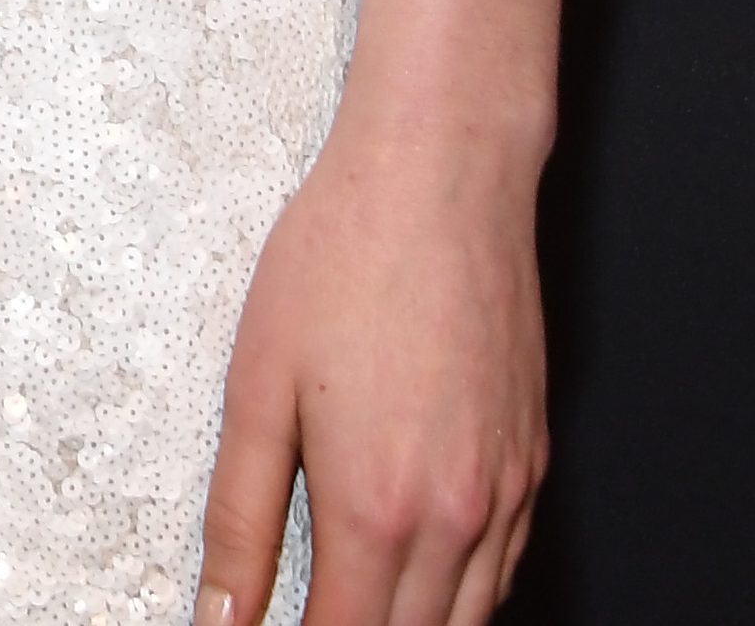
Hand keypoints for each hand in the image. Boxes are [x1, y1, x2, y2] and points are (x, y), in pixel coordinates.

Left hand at [196, 115, 546, 625]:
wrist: (441, 174)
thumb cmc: (344, 255)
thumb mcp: (257, 383)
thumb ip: (239, 516)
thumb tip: (221, 612)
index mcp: (377, 508)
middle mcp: (457, 518)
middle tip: (305, 615)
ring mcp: (508, 493)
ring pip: (469, 621)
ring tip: (354, 599)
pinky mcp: (533, 462)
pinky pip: (506, 570)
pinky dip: (465, 594)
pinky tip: (421, 571)